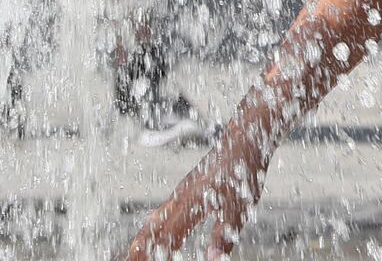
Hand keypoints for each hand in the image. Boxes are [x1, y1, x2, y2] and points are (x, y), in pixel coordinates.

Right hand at [122, 113, 270, 259]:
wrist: (246, 136)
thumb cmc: (244, 168)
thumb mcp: (240, 206)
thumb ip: (224, 235)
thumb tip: (213, 260)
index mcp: (190, 203)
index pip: (164, 238)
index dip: (152, 254)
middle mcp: (180, 198)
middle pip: (152, 229)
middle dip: (140, 249)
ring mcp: (181, 192)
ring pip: (155, 220)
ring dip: (144, 238)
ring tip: (134, 254)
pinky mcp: (187, 189)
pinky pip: (163, 211)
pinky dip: (154, 226)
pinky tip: (154, 232)